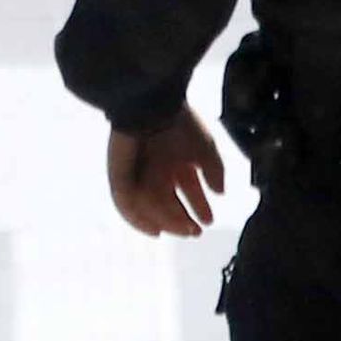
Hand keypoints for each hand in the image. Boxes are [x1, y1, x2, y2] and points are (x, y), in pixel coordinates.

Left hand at [107, 113, 228, 238]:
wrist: (150, 108)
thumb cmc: (179, 123)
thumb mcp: (206, 148)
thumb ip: (215, 170)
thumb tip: (220, 192)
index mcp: (175, 159)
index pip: (187, 188)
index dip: (198, 206)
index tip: (209, 221)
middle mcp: (156, 168)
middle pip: (168, 202)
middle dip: (182, 219)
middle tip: (196, 233)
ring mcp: (137, 174)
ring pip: (150, 207)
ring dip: (167, 222)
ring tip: (183, 231)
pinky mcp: (120, 177)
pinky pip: (128, 205)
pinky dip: (140, 221)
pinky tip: (155, 231)